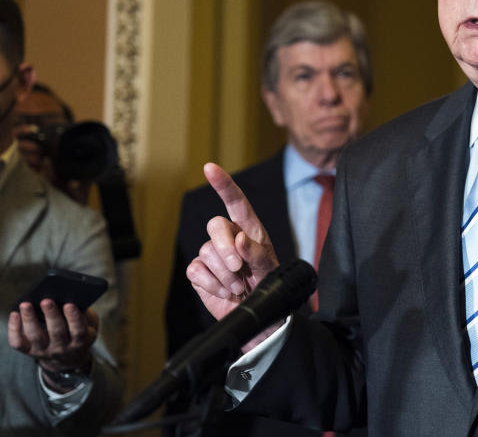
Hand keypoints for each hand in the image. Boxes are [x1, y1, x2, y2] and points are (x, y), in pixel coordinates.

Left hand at [8, 299, 97, 388]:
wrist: (67, 359)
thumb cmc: (77, 332)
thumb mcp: (89, 325)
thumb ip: (81, 313)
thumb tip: (65, 295)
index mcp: (80, 341)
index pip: (78, 331)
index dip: (74, 318)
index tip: (69, 304)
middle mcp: (62, 348)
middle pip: (56, 332)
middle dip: (51, 315)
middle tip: (46, 300)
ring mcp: (44, 351)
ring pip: (36, 336)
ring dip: (30, 319)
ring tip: (26, 304)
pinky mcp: (29, 351)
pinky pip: (19, 343)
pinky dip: (14, 329)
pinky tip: (15, 314)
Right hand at [186, 163, 279, 340]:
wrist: (261, 319)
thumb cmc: (270, 288)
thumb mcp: (271, 271)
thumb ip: (257, 254)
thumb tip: (239, 239)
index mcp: (250, 231)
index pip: (236, 202)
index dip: (223, 184)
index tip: (210, 168)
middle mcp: (229, 238)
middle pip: (215, 225)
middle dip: (225, 247)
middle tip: (239, 269)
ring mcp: (212, 255)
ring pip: (206, 251)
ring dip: (224, 274)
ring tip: (239, 286)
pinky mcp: (200, 274)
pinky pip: (196, 271)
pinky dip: (211, 284)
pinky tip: (225, 292)